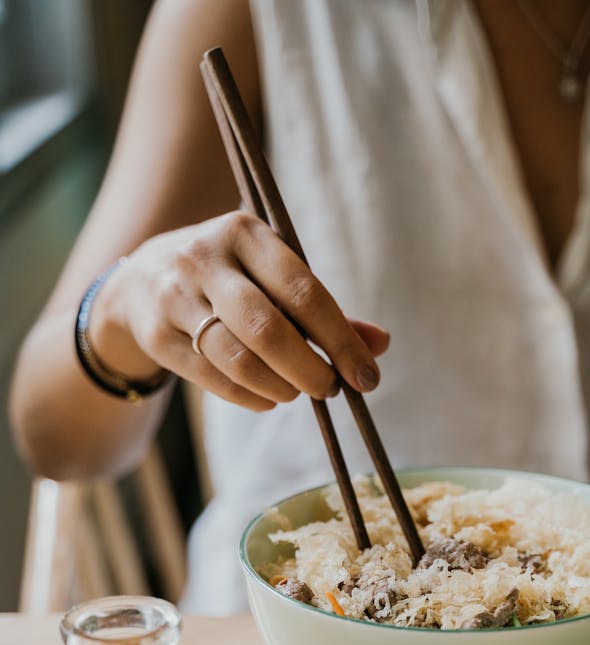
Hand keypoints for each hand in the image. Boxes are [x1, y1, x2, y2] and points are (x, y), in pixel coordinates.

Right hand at [89, 211, 389, 411]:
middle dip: (309, 369)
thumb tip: (379, 345)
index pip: (303, 291)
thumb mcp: (272, 276)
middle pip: (268, 328)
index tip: (367, 377)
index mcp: (244, 232)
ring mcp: (175, 296)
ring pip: (237, 359)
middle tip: (330, 388)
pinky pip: (213, 379)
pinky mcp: (157, 335)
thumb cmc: (230, 280)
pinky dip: (251, 397)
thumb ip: (325, 310)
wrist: (141, 281)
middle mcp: (205, 257)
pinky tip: (268, 398)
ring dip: (280, 387)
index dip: (340, 340)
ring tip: (297, 392)